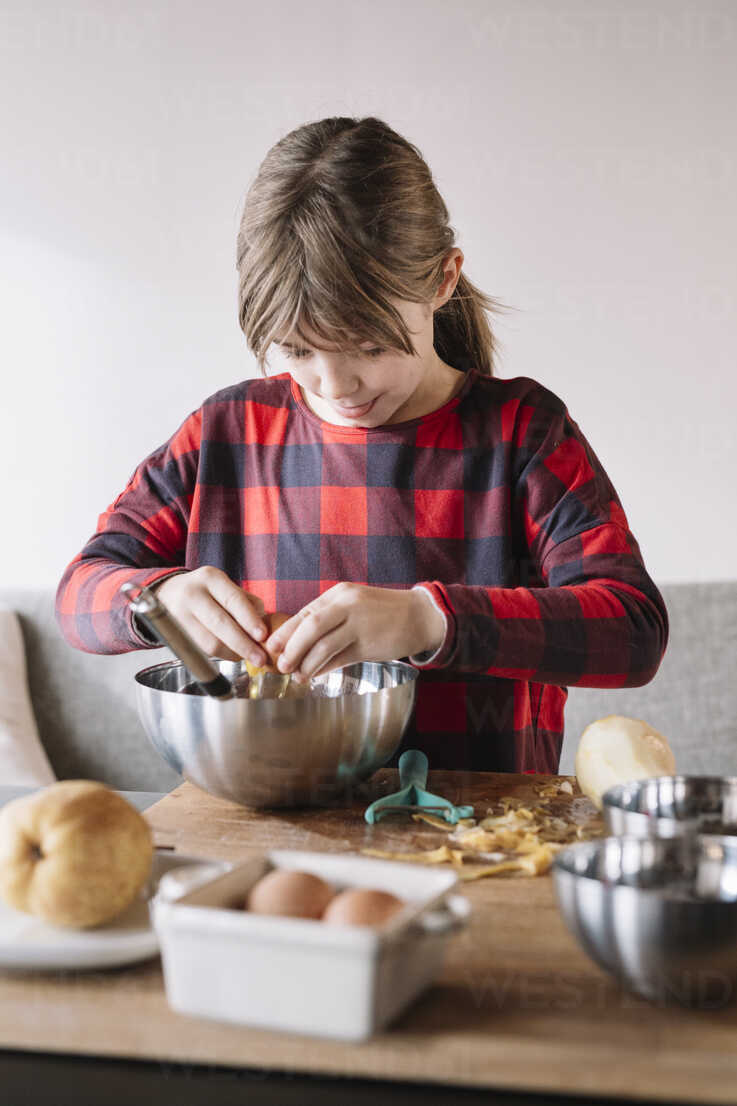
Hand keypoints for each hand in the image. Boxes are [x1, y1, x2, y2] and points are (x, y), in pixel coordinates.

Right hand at [154, 567, 268, 663]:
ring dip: (233, 653)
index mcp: (210, 578)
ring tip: (247, 656)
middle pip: (220, 624)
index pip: (233, 600)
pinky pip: (202, 650)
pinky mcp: (175, 634)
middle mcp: (193, 594)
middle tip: (260, 658)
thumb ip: (247, 602)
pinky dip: (221, 655)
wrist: (168, 593)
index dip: (249, 620)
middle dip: (243, 644)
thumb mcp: (225, 586)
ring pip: (210, 642)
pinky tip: (231, 653)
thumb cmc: (206, 591)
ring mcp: (180, 615)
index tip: (263, 636)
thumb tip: (263, 626)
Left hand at [263, 584, 445, 680]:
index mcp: (339, 594)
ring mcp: (359, 624)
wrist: (420, 616)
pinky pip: (340, 658)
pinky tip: (315, 675)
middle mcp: (348, 605)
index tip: (271, 647)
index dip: (285, 632)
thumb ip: (328, 623)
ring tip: (297, 675)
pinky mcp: (369, 644)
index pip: (305, 613)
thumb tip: (298, 644)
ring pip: (324, 645)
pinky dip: (324, 668)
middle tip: (280, 664)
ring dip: (306, 663)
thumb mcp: (353, 608)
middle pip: (310, 627)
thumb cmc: (382, 614)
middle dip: (291, 648)